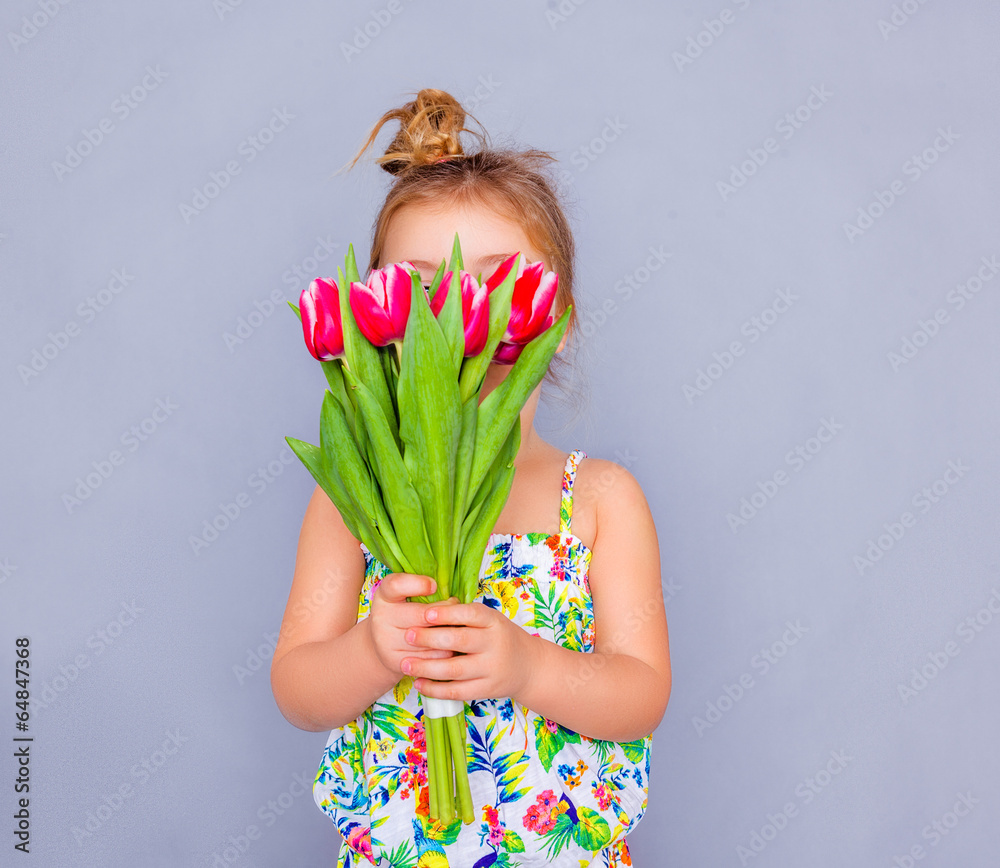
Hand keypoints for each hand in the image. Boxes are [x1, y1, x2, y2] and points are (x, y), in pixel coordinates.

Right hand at [368, 573, 454, 678]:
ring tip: (457, 627)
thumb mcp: (405, 595)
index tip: (434, 586)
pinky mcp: (397, 662)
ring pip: (429, 638)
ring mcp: (387, 642)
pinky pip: (430, 657)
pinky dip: (445, 651)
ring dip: (449, 633)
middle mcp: (380, 618)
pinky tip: (450, 646)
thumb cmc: (404, 612)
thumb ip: (423, 589)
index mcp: (384, 595)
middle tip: (457, 608)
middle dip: (445, 612)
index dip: (417, 584)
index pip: (396, 585)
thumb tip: (452, 594)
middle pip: (421, 615)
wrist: (383, 645)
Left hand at [400, 598, 535, 701]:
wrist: (528, 666)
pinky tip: (419, 683)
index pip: (470, 614)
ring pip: (455, 669)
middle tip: (408, 635)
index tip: (426, 613)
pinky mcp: (487, 689)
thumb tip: (427, 609)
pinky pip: (457, 691)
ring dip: (427, 667)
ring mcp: (491, 668)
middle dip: (430, 638)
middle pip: (460, 641)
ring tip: (405, 664)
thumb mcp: (490, 620)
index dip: (448, 614)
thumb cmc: (499, 637)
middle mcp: (494, 644)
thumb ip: (464, 616)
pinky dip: (435, 689)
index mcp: (494, 621)